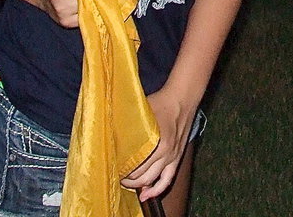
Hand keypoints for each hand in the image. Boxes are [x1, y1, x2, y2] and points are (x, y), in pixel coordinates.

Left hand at [121, 85, 194, 200]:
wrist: (183, 98)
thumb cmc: (161, 102)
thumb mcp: (142, 110)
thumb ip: (129, 123)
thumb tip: (109, 130)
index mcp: (158, 142)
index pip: (136, 166)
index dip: (122, 170)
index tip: (112, 168)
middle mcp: (166, 153)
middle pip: (143, 176)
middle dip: (127, 179)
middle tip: (116, 175)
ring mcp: (172, 157)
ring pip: (153, 181)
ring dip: (139, 186)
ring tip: (127, 184)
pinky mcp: (177, 158)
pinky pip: (167, 180)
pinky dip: (157, 190)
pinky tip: (147, 195)